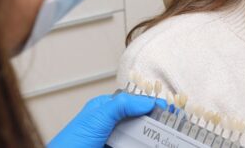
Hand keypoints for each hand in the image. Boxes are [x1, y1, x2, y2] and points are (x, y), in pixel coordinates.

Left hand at [48, 93, 164, 147]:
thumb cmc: (70, 143)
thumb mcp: (98, 117)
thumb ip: (122, 105)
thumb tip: (146, 100)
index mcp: (106, 110)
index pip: (135, 103)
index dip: (152, 105)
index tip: (169, 110)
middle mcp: (112, 126)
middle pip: (141, 123)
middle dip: (157, 124)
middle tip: (174, 127)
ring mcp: (115, 142)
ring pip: (140, 139)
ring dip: (153, 140)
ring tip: (170, 140)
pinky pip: (135, 147)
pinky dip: (145, 145)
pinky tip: (156, 145)